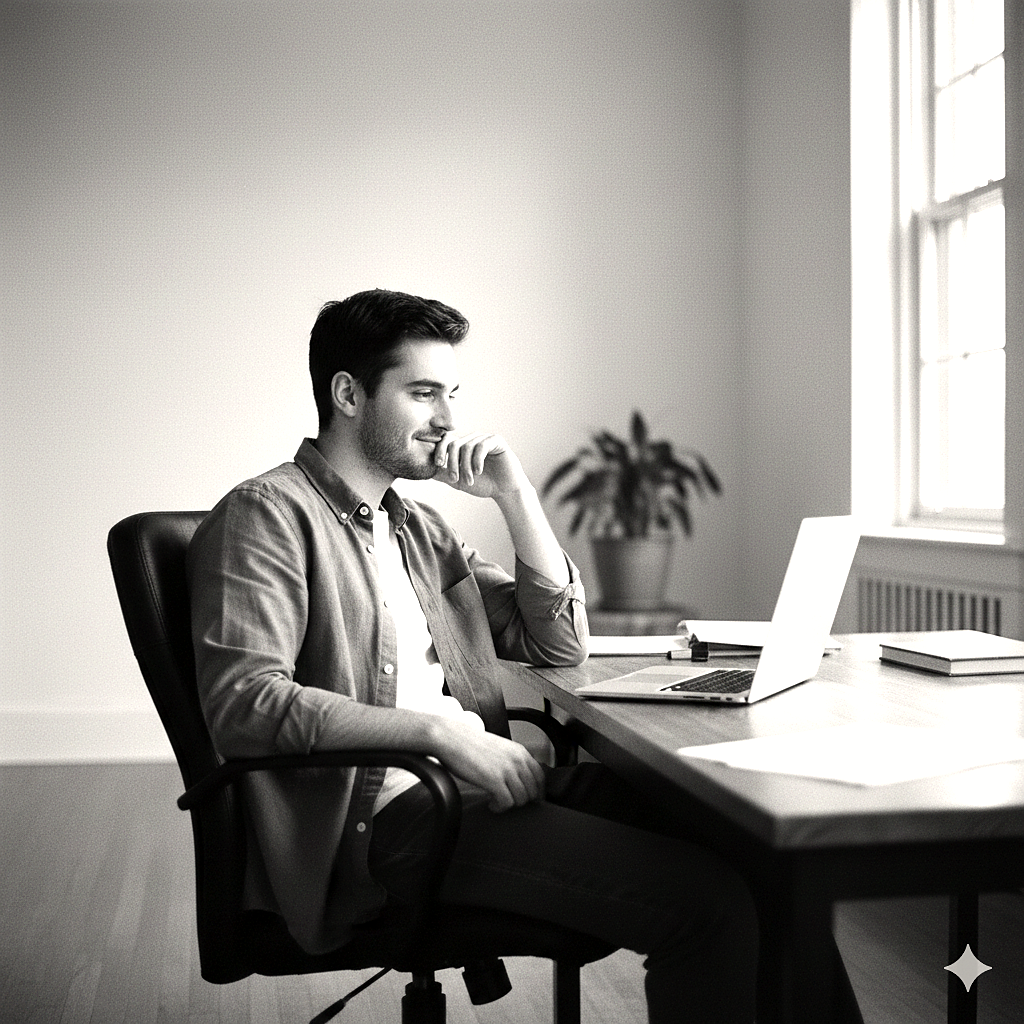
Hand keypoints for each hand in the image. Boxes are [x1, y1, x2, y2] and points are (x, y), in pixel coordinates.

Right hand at [431, 719, 545, 811]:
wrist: (450, 737)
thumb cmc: (469, 744)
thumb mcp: (499, 748)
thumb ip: (512, 760)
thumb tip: (519, 779)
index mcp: (520, 751)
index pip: (540, 777)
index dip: (537, 792)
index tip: (528, 800)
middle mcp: (517, 760)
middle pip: (533, 791)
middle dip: (522, 801)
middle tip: (508, 801)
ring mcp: (507, 769)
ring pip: (522, 799)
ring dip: (509, 805)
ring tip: (496, 801)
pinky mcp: (494, 779)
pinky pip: (507, 803)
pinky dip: (500, 808)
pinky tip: (491, 803)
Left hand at [432, 430, 527, 499]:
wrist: (505, 490)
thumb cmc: (483, 484)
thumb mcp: (458, 481)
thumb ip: (443, 474)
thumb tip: (425, 471)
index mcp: (462, 446)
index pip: (446, 440)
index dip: (439, 450)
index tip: (438, 464)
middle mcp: (472, 439)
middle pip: (454, 443)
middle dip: (452, 463)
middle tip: (454, 479)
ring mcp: (484, 438)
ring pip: (467, 447)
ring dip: (465, 467)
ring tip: (469, 481)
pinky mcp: (496, 441)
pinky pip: (481, 446)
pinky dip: (477, 460)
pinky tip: (478, 471)